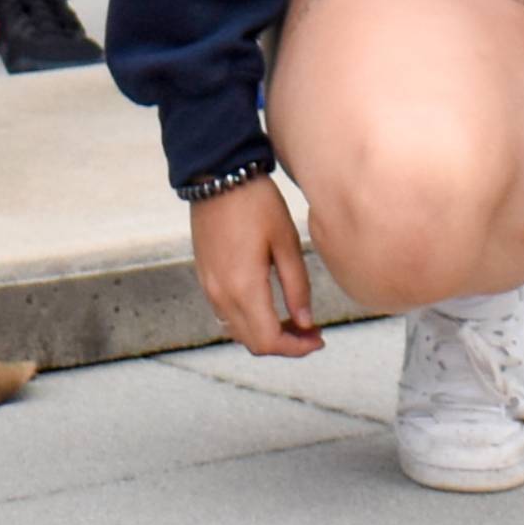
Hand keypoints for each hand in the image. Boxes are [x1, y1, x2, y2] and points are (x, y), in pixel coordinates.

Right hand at [189, 173, 322, 355]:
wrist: (217, 175)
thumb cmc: (256, 203)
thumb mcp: (286, 242)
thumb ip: (297, 287)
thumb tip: (306, 322)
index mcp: (244, 287)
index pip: (270, 341)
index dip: (296, 348)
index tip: (319, 339)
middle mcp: (221, 294)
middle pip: (253, 342)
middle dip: (285, 344)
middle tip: (311, 330)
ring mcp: (209, 286)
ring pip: (238, 331)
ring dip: (266, 333)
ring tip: (294, 318)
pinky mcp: (204, 276)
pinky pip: (226, 314)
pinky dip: (249, 319)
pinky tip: (269, 303)